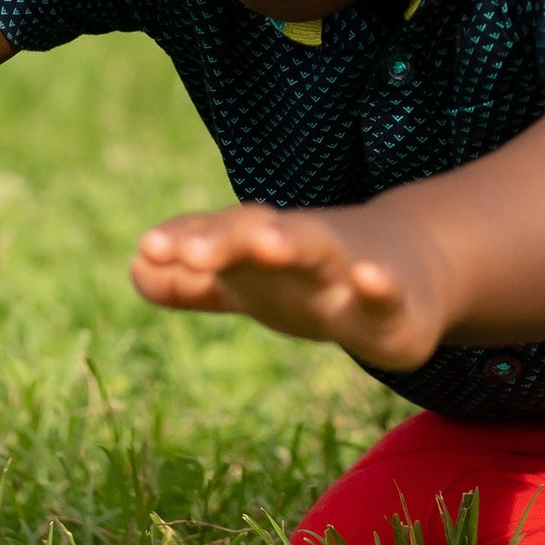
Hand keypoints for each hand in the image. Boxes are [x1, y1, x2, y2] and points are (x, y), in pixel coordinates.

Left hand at [131, 200, 443, 368]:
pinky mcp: (395, 308)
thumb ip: (194, 284)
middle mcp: (302, 252)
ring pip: (320, 253)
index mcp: (264, 248)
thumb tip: (134, 266)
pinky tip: (367, 277)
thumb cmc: (311, 279)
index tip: (148, 248)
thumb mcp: (252, 284)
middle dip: (227, 241)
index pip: (219, 238)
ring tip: (268, 243)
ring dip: (294, 244)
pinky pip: (386, 294)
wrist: (410, 268)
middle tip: (191, 251)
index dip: (185, 243)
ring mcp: (350, 273)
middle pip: (262, 236)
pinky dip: (378, 283)